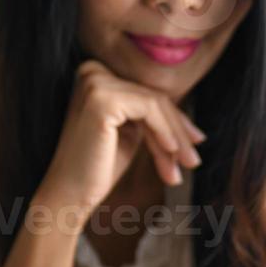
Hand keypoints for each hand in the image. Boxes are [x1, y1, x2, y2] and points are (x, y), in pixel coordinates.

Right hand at [34, 60, 205, 215]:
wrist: (69, 195)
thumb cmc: (98, 169)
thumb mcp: (131, 135)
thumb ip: (151, 118)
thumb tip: (192, 127)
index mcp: (96, 76)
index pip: (146, 94)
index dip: (174, 120)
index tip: (196, 142)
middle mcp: (91, 71)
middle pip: (152, 97)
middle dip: (178, 131)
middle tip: (193, 160)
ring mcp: (94, 81)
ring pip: (155, 103)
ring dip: (175, 138)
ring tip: (185, 165)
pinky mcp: (101, 98)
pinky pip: (149, 109)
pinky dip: (165, 131)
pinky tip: (171, 153)